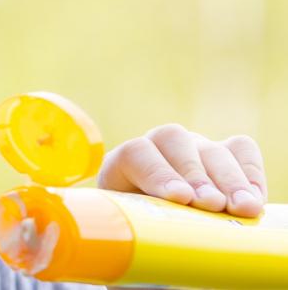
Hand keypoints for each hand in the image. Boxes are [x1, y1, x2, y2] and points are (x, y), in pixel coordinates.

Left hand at [97, 123, 267, 216]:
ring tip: (242, 208)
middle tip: (212, 204)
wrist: (158, 231)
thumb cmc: (142, 232)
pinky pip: (241, 149)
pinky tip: (254, 200)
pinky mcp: (224, 152)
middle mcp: (158, 147)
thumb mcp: (131, 228)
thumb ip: (135, 224)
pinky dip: (250, 173)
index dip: (158, 173)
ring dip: (229, 180)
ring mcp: (192, 146)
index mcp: (123, 163)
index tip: (179, 198)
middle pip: (175, 142)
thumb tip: (154, 234)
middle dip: (196, 176)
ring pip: (211, 148)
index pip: (136, 153)